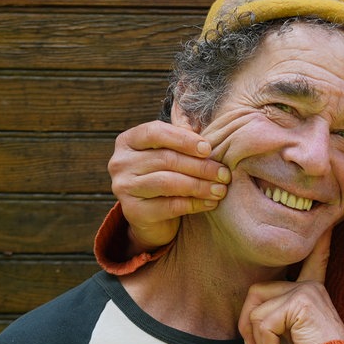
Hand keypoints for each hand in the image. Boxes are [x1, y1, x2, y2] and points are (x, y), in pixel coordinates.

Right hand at [108, 120, 230, 251]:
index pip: (155, 132)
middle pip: (165, 159)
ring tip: (220, 189)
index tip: (208, 149)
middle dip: (200, 166)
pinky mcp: (133, 212)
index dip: (183, 139)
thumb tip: (200, 124)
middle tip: (224, 174)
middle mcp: (119, 162)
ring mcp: (123, 188)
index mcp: (128, 141)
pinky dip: (194, 204)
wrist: (152, 219)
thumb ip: (181, 139)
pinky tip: (210, 203)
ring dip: (199, 185)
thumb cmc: (165, 177)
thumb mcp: (170, 154)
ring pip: (168, 182)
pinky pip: (169, 206)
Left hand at [239, 230, 343, 343]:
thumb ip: (280, 318)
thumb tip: (247, 324)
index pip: (313, 261)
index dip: (319, 244)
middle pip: (257, 291)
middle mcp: (310, 286)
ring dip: (260, 343)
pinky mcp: (300, 303)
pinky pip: (264, 325)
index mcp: (313, 291)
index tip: (326, 226)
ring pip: (257, 313)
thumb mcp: (298, 333)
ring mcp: (305, 292)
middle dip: (246, 321)